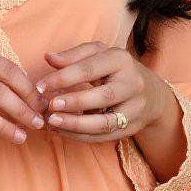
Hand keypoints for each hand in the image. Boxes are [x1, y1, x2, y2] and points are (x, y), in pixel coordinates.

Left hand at [36, 41, 167, 143]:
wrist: (149, 92)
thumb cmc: (114, 69)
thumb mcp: (97, 54)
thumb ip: (73, 55)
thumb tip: (48, 58)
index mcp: (121, 60)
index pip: (90, 68)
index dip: (64, 77)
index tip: (41, 86)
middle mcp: (132, 84)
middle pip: (103, 96)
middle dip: (74, 102)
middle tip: (50, 106)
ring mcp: (135, 109)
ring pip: (106, 122)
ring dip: (77, 125)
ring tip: (53, 122)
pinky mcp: (132, 128)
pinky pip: (104, 136)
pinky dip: (81, 136)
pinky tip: (62, 131)